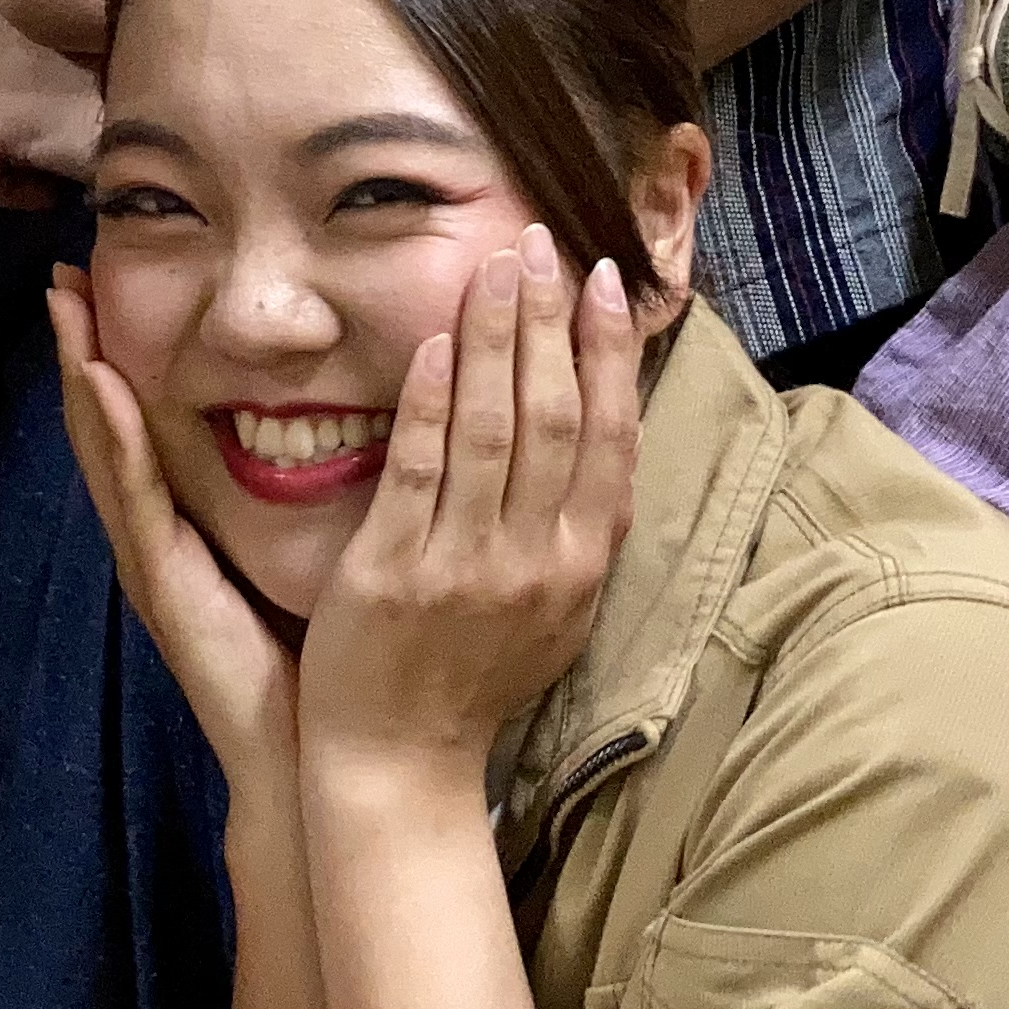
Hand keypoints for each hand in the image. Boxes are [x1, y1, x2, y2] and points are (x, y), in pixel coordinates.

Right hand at [51, 266, 300, 783]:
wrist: (307, 753)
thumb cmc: (317, 656)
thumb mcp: (312, 551)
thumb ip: (317, 492)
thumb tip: (352, 413)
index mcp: (190, 525)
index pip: (147, 422)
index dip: (120, 355)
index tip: (103, 281)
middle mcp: (159, 534)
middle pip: (109, 425)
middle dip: (81, 348)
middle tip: (62, 273)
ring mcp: (152, 558)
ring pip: (107, 449)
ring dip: (79, 373)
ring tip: (63, 305)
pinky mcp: (162, 581)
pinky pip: (134, 496)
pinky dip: (113, 436)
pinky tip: (100, 385)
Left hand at [295, 228, 639, 784]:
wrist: (402, 765)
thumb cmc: (476, 680)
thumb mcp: (556, 610)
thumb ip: (578, 526)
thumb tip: (605, 430)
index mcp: (581, 564)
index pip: (612, 437)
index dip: (611, 352)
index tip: (607, 280)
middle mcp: (537, 560)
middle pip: (556, 415)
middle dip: (550, 319)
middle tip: (538, 243)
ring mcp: (467, 565)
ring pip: (493, 428)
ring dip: (495, 337)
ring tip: (494, 267)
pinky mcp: (397, 570)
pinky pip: (420, 468)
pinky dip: (431, 401)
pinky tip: (434, 344)